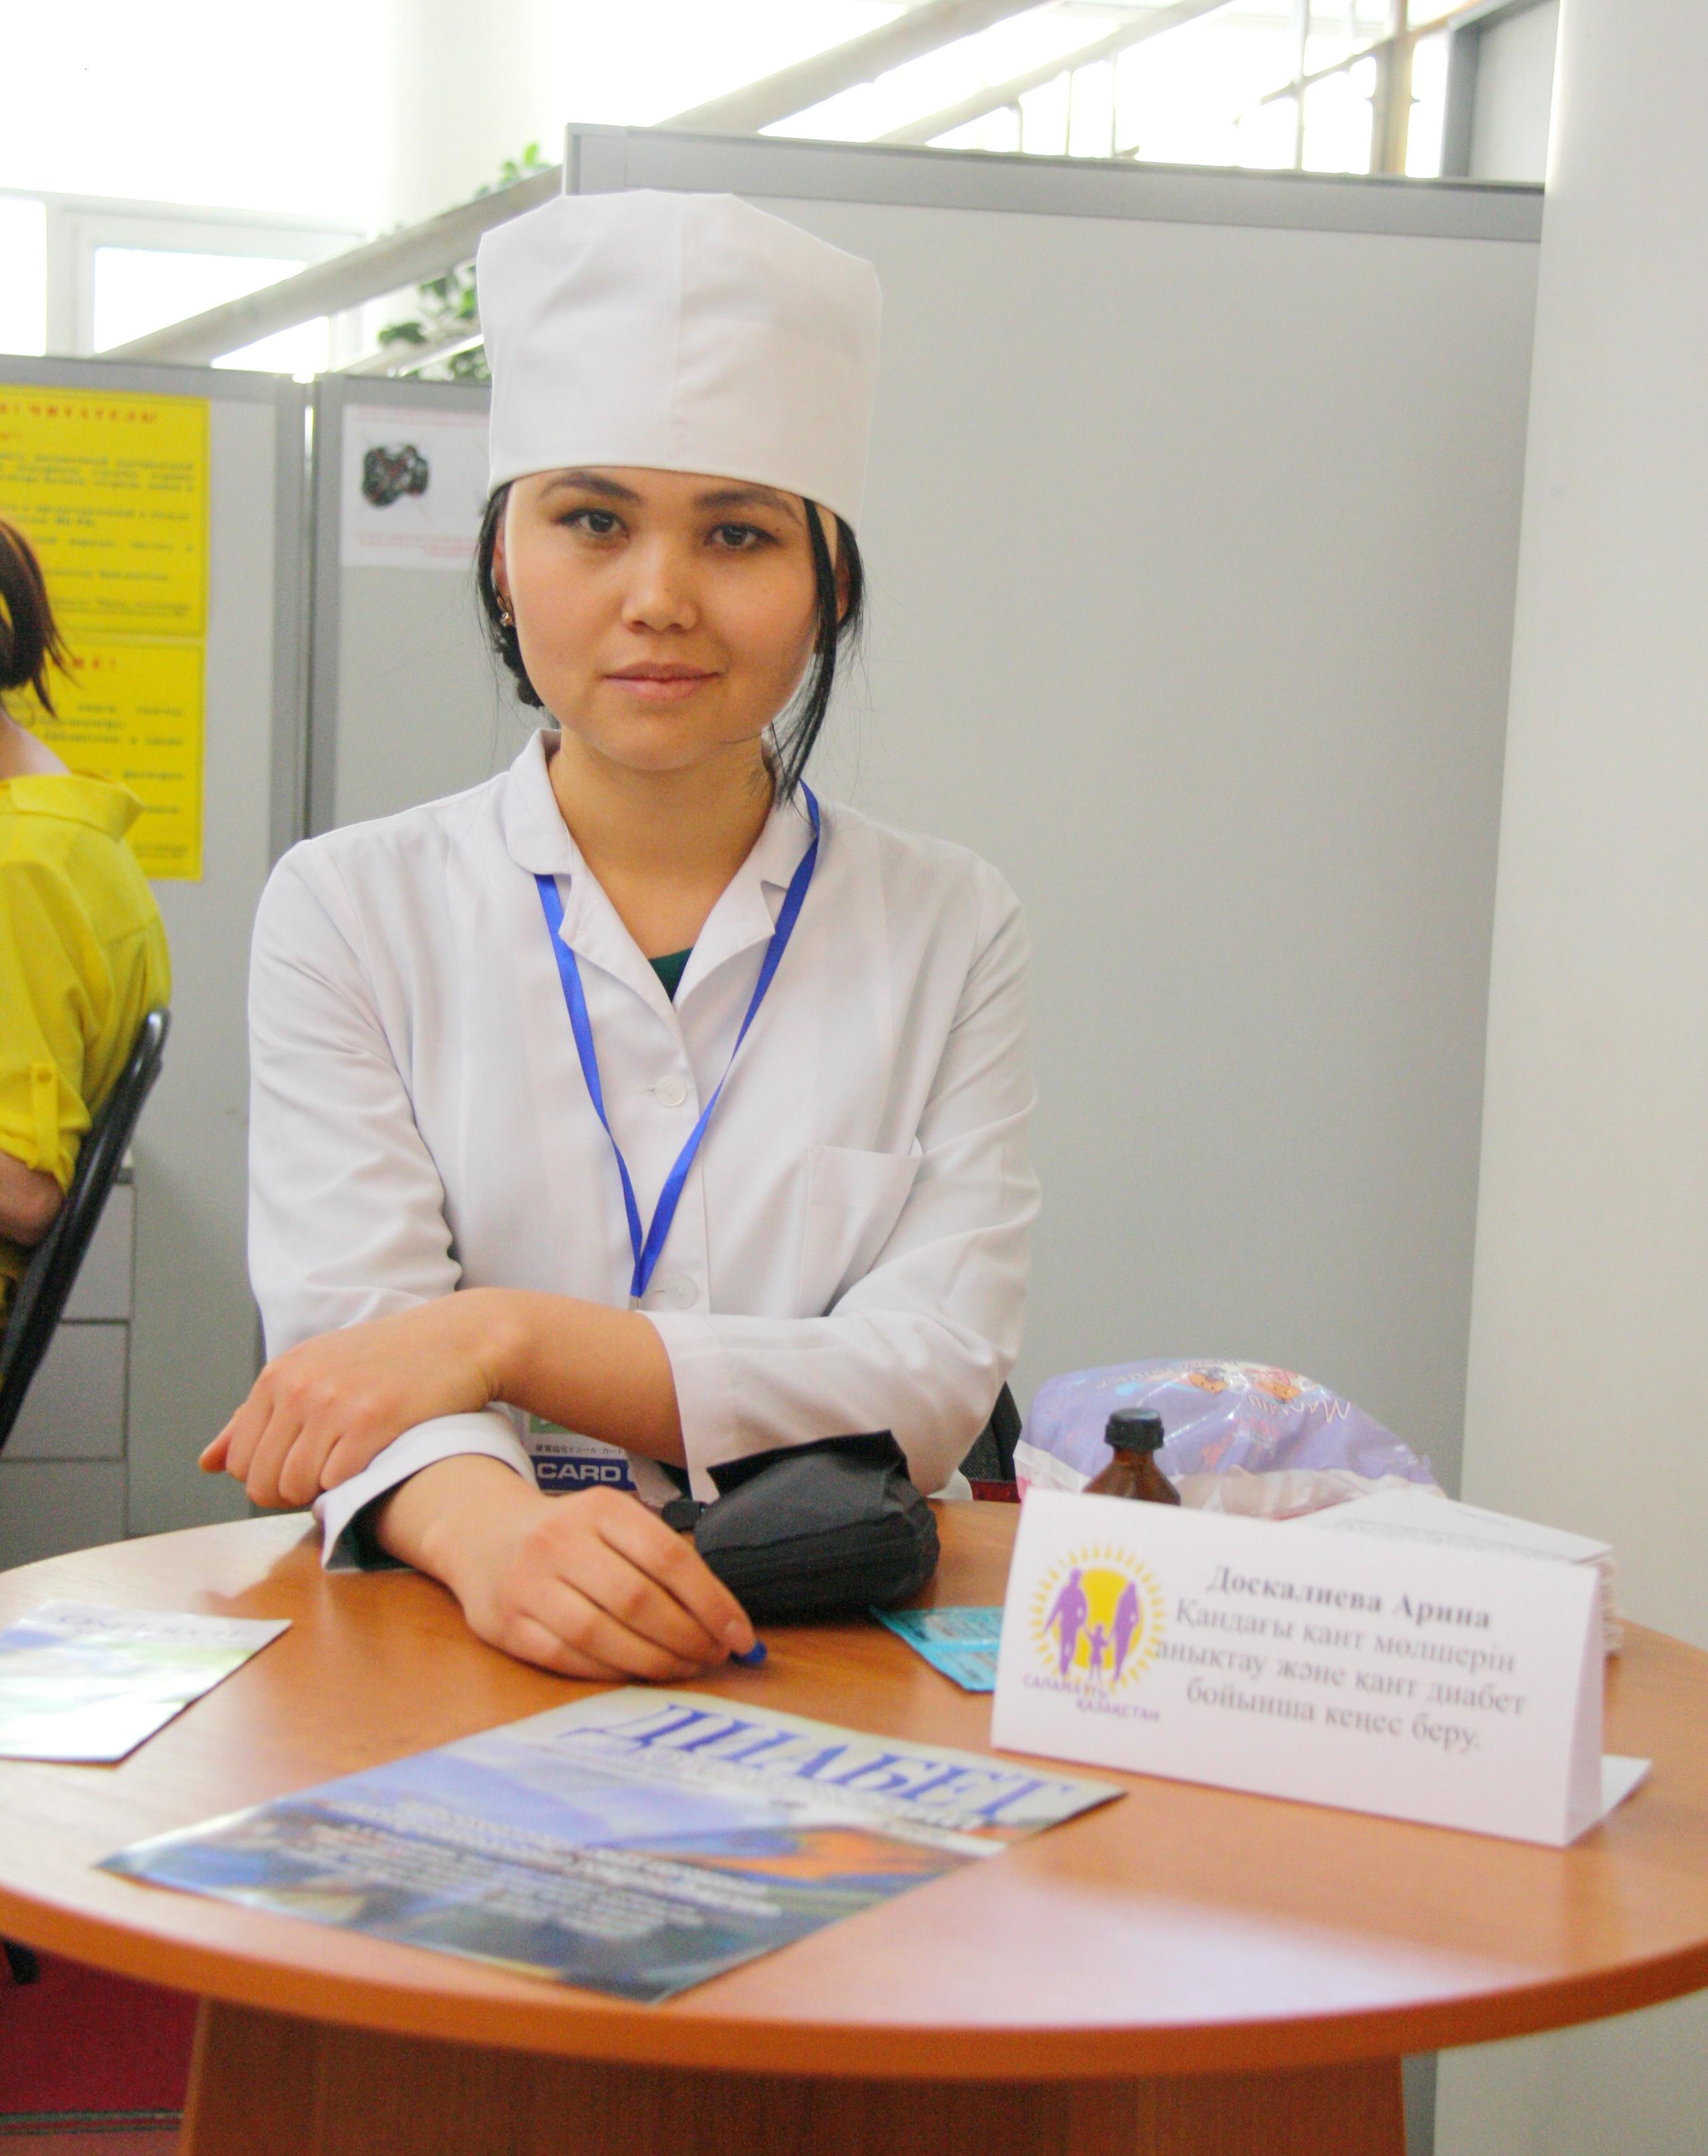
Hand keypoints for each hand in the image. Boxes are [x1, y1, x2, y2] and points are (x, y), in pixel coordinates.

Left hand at [200, 1293, 511, 1508]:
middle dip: (292, 1493)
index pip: (240, 1462)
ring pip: (296, 1488)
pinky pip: (337, 1482)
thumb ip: (255, 1418)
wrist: (459, 1339)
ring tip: (351, 1467)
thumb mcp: (313, 1374)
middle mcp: (299, 1386)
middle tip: (331, 1474)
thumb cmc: (387, 1360)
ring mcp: (334, 1402)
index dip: (270, 1478)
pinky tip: (374, 1460)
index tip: (307, 1466)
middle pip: (262, 1482)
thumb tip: (207, 1463)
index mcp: (278, 1375)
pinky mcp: (373, 1420)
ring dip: (323, 1493)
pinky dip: (353, 1484)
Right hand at [412, 1470, 757, 1681]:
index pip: (669, 1557)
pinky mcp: (506, 1625)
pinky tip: (637, 1673)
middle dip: (687, 1637)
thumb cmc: (566, 1534)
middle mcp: (559, 1541)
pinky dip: (610, 1671)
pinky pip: (568, 1658)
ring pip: (602, 1634)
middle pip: (638, 1600)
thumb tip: (724, 1617)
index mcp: (599, 1508)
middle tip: (714, 1656)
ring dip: (654, 1661)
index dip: (712, 1601)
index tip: (740, 1635)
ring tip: (684, 1668)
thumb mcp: (611, 1521)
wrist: (480, 1534)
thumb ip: (660, 1557)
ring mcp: (527, 1584)